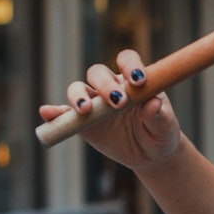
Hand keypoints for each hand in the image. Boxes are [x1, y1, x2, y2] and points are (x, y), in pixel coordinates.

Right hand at [38, 49, 182, 170]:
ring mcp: (94, 102)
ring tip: (86, 110)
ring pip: (78, 88)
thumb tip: (152, 103)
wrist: (151, 153)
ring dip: (79, 96)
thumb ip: (160, 114)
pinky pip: (63, 114)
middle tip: (119, 103)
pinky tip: (48, 113)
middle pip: (98, 73)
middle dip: (105, 85)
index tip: (139, 81)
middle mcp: (111, 86)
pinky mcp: (81, 121)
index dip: (131, 65)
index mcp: (133, 80)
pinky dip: (54, 112)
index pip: (127, 60)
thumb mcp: (166, 126)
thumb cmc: (162, 132)